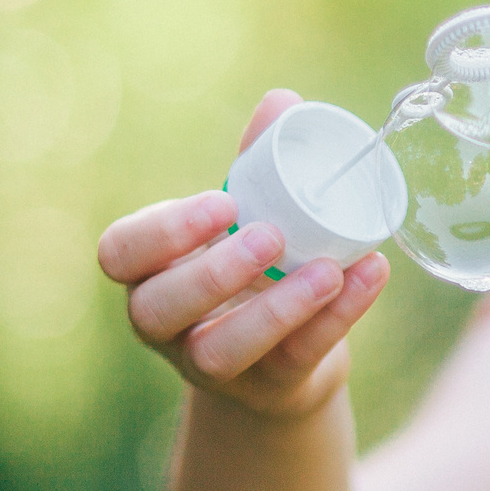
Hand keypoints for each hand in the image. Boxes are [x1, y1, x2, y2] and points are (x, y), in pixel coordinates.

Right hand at [96, 89, 391, 420]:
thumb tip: (285, 102)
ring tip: (328, 270)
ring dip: (276, 311)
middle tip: (269, 236)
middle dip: (211, 274)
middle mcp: (166, 324)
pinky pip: (295, 359)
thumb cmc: (256, 269)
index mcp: (150, 271)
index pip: (121, 254)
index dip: (163, 232)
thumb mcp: (250, 216)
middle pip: (156, 309)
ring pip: (219, 352)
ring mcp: (210, 366)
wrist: (287, 357)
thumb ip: (260, 162)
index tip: (224, 203)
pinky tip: (369, 276)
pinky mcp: (266, 389)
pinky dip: (336, 319)